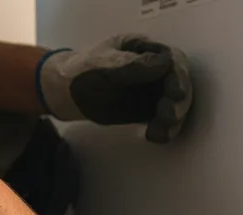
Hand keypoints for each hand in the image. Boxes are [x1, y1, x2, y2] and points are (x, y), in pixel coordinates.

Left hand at [38, 34, 192, 143]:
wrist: (63, 93)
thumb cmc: (81, 72)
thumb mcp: (106, 66)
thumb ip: (135, 65)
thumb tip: (168, 63)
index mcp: (143, 49)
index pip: (172, 60)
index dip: (178, 76)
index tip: (176, 93)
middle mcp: (153, 68)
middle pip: (178, 84)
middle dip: (177, 102)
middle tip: (170, 117)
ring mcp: (152, 89)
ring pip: (174, 105)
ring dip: (173, 120)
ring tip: (160, 132)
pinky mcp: (148, 109)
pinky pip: (163, 120)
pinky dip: (163, 130)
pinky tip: (155, 136)